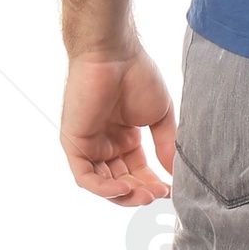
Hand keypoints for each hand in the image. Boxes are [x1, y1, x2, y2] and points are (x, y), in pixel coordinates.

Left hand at [60, 46, 176, 205]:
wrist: (114, 54)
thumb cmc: (137, 74)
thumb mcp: (159, 116)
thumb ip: (166, 145)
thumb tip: (175, 173)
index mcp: (124, 137)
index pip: (137, 171)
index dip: (153, 184)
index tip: (171, 190)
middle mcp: (105, 144)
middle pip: (122, 181)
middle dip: (141, 192)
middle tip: (160, 194)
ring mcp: (88, 144)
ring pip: (103, 184)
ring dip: (125, 195)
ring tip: (146, 195)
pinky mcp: (73, 143)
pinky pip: (86, 177)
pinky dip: (104, 189)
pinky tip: (125, 188)